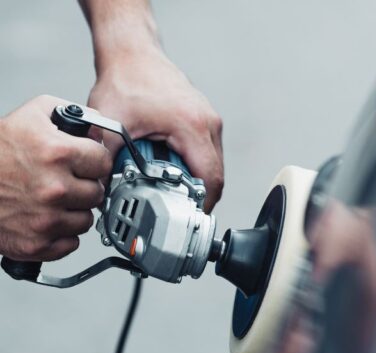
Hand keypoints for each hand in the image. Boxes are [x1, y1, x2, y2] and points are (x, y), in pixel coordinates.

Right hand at [0, 95, 110, 260]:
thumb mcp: (30, 116)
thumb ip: (71, 114)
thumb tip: (98, 127)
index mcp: (56, 154)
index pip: (104, 162)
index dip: (94, 160)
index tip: (85, 163)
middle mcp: (54, 189)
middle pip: (98, 192)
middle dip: (84, 185)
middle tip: (63, 180)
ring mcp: (46, 219)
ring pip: (87, 219)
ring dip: (74, 211)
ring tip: (51, 199)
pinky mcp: (37, 244)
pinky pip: (71, 242)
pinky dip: (61, 234)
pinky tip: (45, 218)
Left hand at [88, 47, 222, 211]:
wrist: (133, 52)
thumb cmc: (126, 78)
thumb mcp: (110, 122)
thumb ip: (106, 158)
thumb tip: (101, 189)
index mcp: (192, 126)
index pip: (210, 179)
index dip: (201, 204)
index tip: (186, 218)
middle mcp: (208, 123)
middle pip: (215, 176)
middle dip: (195, 195)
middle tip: (173, 207)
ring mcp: (209, 120)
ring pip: (212, 165)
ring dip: (193, 180)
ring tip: (168, 187)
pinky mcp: (204, 120)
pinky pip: (205, 152)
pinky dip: (191, 164)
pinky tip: (168, 167)